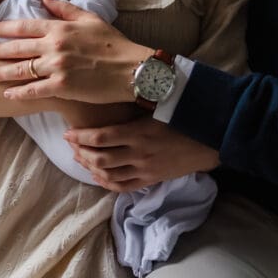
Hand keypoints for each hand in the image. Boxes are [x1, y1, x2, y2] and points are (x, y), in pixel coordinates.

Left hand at [0, 0, 152, 104]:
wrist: (132, 70)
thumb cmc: (114, 44)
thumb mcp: (90, 19)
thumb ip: (65, 9)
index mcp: (60, 29)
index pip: (25, 26)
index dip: (6, 28)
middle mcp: (54, 47)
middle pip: (18, 48)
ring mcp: (57, 68)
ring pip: (21, 70)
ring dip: (1, 72)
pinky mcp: (62, 88)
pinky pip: (34, 91)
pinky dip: (19, 93)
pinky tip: (8, 94)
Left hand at [66, 117, 219, 191]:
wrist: (210, 141)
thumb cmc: (183, 117)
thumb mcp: (159, 107)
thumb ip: (136, 105)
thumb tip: (112, 90)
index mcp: (139, 132)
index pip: (101, 137)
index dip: (81, 137)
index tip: (68, 133)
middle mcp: (139, 153)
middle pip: (100, 158)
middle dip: (81, 152)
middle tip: (70, 145)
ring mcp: (145, 169)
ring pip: (108, 174)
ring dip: (90, 167)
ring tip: (79, 158)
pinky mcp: (151, 179)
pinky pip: (123, 186)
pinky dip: (106, 183)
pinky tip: (97, 176)